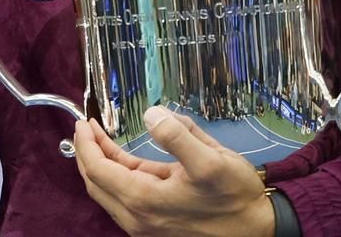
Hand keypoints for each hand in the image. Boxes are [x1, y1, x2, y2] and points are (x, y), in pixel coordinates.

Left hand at [72, 107, 276, 236]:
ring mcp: (145, 225)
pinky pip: (124, 199)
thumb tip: (150, 114)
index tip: (83, 121)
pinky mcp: (155, 226)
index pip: (98, 170)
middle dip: (86, 153)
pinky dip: (116, 177)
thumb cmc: (235, 195)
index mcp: (144, 200)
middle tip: (86, 127)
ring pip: (109, 192)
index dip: (86, 143)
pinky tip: (122, 159)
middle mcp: (138, 218)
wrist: (257, 229)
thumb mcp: (211, 159)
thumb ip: (177, 135)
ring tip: (100, 138)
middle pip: (96, 183)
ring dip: (100, 165)